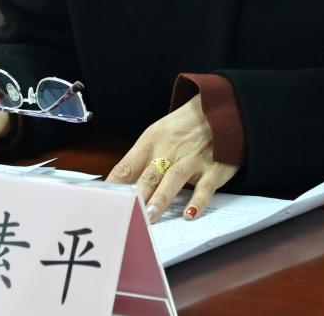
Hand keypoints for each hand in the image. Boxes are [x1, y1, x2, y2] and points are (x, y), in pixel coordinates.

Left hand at [105, 95, 238, 223]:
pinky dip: (198, 201)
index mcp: (151, 141)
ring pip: (174, 178)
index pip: (126, 167)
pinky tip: (190, 214)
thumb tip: (118, 186)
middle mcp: (170, 150)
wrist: (221, 108)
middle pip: (148, 175)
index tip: (102, 204)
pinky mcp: (214, 168)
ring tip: (151, 216)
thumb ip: (140, 160)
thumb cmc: (184, 126)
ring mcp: (193, 159)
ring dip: (162, 197)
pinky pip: (205, 186)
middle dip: (137, 196)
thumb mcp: (158, 134)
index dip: (113, 186)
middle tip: (126, 215)